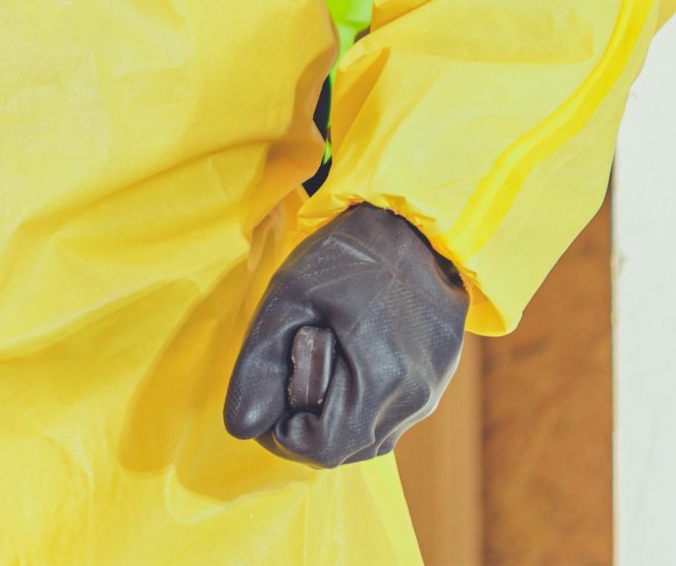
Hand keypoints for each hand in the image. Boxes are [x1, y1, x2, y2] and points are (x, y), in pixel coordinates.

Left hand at [223, 204, 469, 467]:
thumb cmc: (349, 254)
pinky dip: (357, 403)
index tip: (269, 394)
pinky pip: (388, 417)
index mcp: (381, 382)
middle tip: (293, 366)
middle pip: (344, 448)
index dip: (282, 432)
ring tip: (322, 354)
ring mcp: (430, 394)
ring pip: (367, 438)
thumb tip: (240, 425)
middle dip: (306, 420)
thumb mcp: (289, 296)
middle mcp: (413, 400)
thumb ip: (260, 364)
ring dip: (332, 413)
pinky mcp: (436, 383)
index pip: (320, 448)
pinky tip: (347, 356)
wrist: (417, 227)